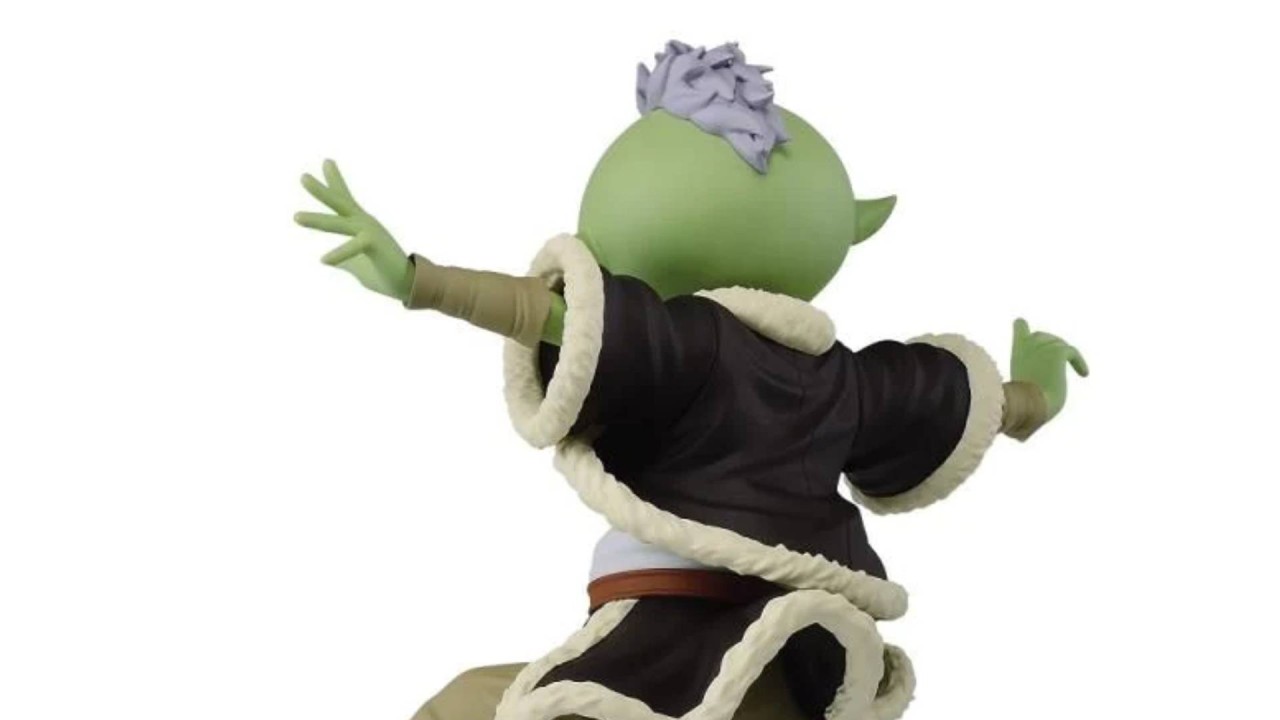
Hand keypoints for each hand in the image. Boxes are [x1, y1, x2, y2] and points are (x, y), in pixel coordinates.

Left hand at [294, 159, 412, 300]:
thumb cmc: (383, 274)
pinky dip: (339, 254)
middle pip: (340, 203)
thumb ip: (342, 258)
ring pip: (339, 223)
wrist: (407, 284)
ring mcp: (370, 232)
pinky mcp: (375, 244)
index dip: (334, 181)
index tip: (326, 162)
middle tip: (303, 177)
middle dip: (321, 190)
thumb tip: (328, 261)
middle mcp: (365, 223)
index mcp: (360, 224)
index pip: (344, 199)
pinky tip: (324, 260)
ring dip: (317, 220)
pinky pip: (354, 246)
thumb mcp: (356, 264)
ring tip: (296, 217)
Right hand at [1011, 318, 1088, 419]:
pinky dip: (1079, 363)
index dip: (1023, 327)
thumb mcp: (1021, 402)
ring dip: (1066, 356)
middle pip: (1043, 336)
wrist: (1030, 404)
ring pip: (1059, 344)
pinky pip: (1072, 353)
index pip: (1021, 327)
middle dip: (1051, 347)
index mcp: (1017, 354)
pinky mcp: (1058, 352)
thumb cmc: (1023, 410)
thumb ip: (1022, 406)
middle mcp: (1029, 345)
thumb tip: (1020, 439)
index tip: (1022, 323)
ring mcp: (1044, 346)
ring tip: (1076, 370)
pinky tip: (1084, 374)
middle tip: (1061, 358)